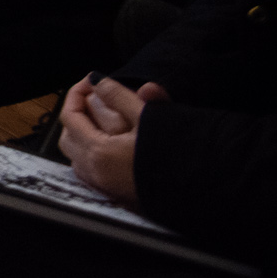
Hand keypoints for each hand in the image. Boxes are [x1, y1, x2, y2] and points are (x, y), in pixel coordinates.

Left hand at [59, 76, 165, 206]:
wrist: (207, 190)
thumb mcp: (148, 117)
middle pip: (68, 137)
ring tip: (102, 121)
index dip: (76, 94)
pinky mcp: (121, 196)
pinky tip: (112, 147)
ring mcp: (107, 187)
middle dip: (77, 115)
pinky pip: (92, 173)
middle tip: (94, 99)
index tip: (90, 82)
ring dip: (83, 136)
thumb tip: (97, 81)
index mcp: (99, 153)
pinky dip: (93, 156)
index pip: (70, 116)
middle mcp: (97, 173)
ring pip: (78, 157)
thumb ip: (118, 96)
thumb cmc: (178, 156)